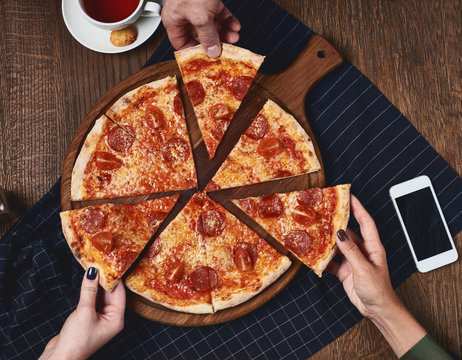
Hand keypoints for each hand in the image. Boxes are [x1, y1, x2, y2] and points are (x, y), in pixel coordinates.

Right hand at [39, 268, 125, 359]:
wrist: (61, 357)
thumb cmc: (76, 340)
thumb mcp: (84, 311)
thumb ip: (89, 290)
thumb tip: (93, 273)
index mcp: (116, 320)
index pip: (120, 294)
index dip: (115, 279)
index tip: (111, 266)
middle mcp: (111, 319)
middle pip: (112, 295)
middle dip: (106, 281)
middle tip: (102, 265)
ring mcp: (101, 320)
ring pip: (102, 298)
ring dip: (98, 286)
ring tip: (94, 270)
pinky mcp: (90, 319)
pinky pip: (94, 302)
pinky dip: (91, 293)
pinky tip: (88, 283)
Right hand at [162, 0, 240, 56]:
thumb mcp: (201, 17)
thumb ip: (207, 36)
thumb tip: (212, 51)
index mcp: (174, 20)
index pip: (181, 44)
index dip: (194, 52)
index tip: (207, 60)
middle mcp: (185, 15)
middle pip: (200, 35)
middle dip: (215, 42)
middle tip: (226, 50)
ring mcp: (197, 7)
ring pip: (211, 25)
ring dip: (224, 32)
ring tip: (235, 38)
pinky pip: (218, 13)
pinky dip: (228, 20)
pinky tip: (235, 25)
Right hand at [326, 194, 397, 318]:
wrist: (377, 310)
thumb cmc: (378, 290)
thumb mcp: (364, 269)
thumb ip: (351, 251)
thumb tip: (340, 234)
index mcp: (373, 247)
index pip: (366, 222)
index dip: (358, 208)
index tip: (349, 196)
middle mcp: (362, 251)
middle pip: (348, 232)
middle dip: (337, 222)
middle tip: (325, 212)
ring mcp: (353, 260)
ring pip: (338, 246)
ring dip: (328, 241)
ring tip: (315, 233)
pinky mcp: (345, 270)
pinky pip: (332, 261)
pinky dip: (324, 259)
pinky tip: (315, 257)